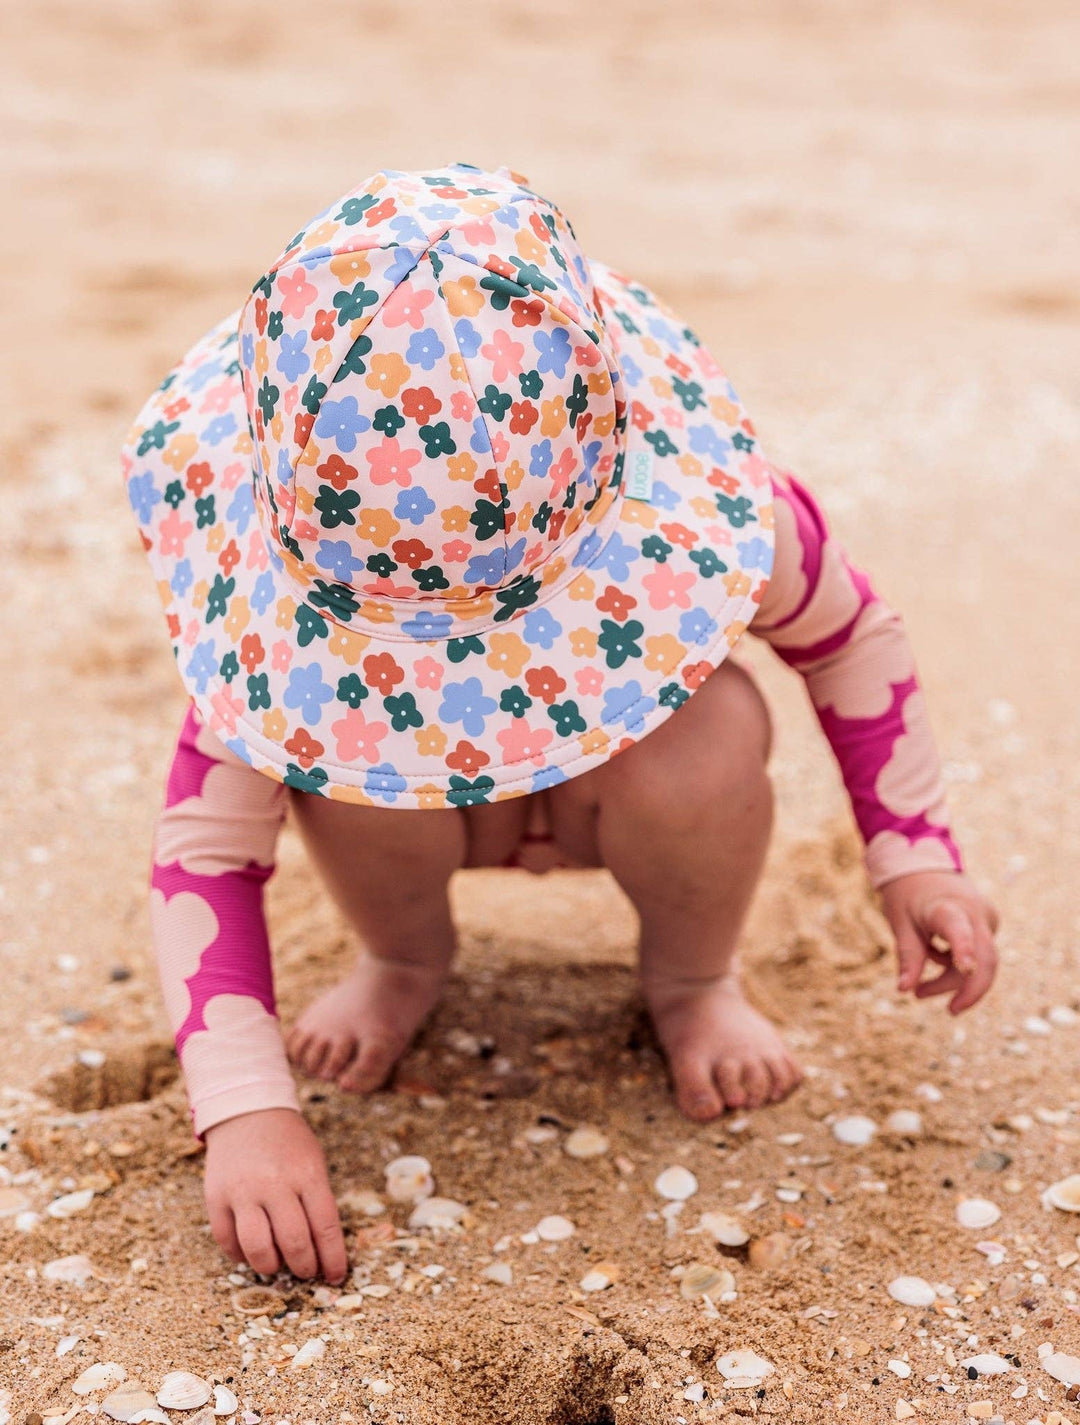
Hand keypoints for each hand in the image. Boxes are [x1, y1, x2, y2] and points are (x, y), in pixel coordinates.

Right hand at [204, 1108, 347, 1283]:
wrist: (247, 1111)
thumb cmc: (288, 1142)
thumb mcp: (314, 1162)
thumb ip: (317, 1202)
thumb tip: (323, 1250)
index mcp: (307, 1173)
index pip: (326, 1226)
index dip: (333, 1258)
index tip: (335, 1277)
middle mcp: (275, 1183)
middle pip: (294, 1242)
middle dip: (304, 1266)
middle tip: (306, 1271)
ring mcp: (242, 1191)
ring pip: (258, 1247)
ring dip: (271, 1266)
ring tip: (277, 1265)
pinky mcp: (215, 1197)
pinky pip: (227, 1241)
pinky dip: (240, 1256)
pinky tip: (250, 1252)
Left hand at [880, 870, 998, 1013]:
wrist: (925, 868)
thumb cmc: (909, 896)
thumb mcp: (901, 923)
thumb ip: (907, 956)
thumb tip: (904, 990)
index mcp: (946, 908)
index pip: (957, 929)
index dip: (963, 950)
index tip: (965, 969)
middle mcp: (974, 912)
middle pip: (985, 959)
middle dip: (969, 989)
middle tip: (951, 1011)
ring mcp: (986, 918)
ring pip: (982, 962)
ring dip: (954, 979)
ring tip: (921, 989)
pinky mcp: (989, 925)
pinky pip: (979, 955)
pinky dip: (957, 964)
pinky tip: (935, 955)